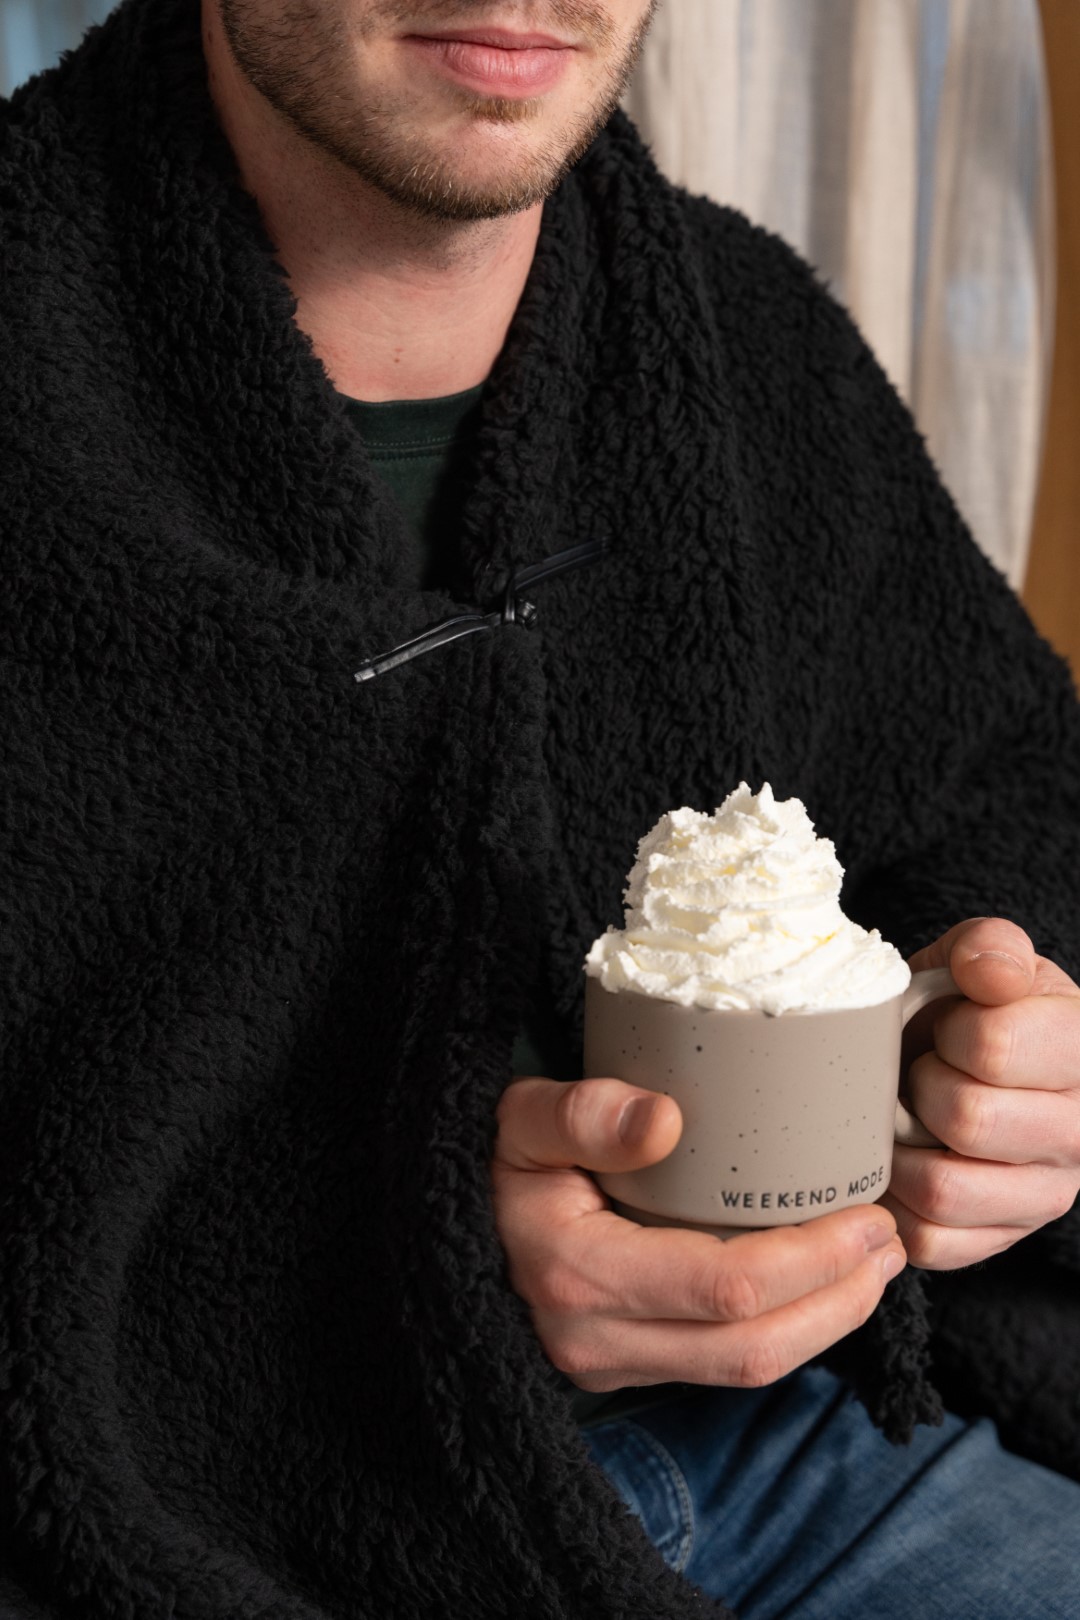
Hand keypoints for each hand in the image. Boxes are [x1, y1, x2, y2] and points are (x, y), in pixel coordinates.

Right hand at [493, 1076, 905, 1391]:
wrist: (445, 1224)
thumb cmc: (493, 1156)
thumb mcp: (520, 1116)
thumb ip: (580, 1112)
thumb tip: (664, 1119)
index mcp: (577, 1274)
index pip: (723, 1289)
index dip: (811, 1262)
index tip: (870, 1214)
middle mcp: (595, 1339)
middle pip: (749, 1346)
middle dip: (838, 1300)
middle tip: (892, 1242)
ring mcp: (610, 1362)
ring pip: (744, 1369)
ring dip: (825, 1323)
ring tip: (875, 1266)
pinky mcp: (626, 1365)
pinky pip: (722, 1364)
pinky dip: (786, 1329)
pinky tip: (820, 1284)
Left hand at [881, 917, 1079, 1268]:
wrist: (958, 1063)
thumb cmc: (965, 1009)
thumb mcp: (976, 961)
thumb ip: (987, 948)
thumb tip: (991, 972)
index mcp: (1079, 1050)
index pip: (995, 1047)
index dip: (951, 1031)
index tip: (950, 1027)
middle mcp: (1077, 1133)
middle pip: (968, 1119)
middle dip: (923, 1085)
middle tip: (921, 1071)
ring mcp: (1041, 1196)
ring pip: (944, 1189)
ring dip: (902, 1147)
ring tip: (906, 1115)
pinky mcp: (998, 1240)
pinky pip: (928, 1239)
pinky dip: (896, 1201)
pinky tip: (901, 1160)